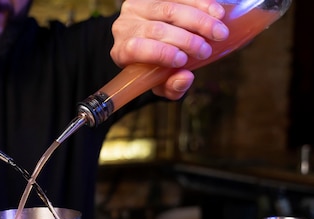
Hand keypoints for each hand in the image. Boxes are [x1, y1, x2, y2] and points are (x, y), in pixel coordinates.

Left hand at [111, 0, 228, 99]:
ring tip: (218, 31)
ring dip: (198, 20)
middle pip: (156, 29)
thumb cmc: (156, 66)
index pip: (134, 48)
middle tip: (206, 49)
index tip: (184, 60)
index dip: (160, 53)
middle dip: (186, 40)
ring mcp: (137, 6)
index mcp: (121, 52)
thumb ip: (172, 88)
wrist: (157, 40)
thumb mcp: (162, 83)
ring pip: (168, 9)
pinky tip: (216, 12)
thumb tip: (184, 78)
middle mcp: (124, 27)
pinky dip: (200, 3)